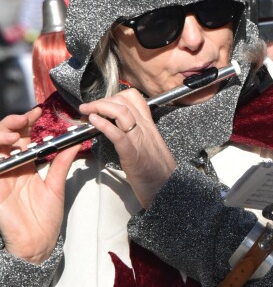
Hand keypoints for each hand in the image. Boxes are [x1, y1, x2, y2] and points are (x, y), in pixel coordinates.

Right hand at [0, 108, 80, 262]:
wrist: (39, 242)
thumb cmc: (46, 218)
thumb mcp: (56, 185)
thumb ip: (62, 162)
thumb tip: (76, 142)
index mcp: (25, 165)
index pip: (22, 137)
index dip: (26, 122)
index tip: (37, 112)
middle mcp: (10, 167)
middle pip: (4, 137)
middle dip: (12, 123)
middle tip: (25, 119)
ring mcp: (0, 176)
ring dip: (1, 135)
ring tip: (17, 134)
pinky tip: (6, 149)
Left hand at [79, 88, 176, 207]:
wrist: (170, 191)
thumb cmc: (158, 173)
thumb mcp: (150, 147)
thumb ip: (139, 136)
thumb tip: (122, 129)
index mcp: (149, 127)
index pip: (134, 98)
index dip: (115, 95)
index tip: (102, 103)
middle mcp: (145, 129)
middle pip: (124, 101)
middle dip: (102, 100)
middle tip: (87, 107)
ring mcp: (139, 141)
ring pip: (121, 112)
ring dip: (99, 107)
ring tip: (86, 110)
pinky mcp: (133, 155)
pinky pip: (118, 135)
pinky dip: (104, 125)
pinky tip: (93, 122)